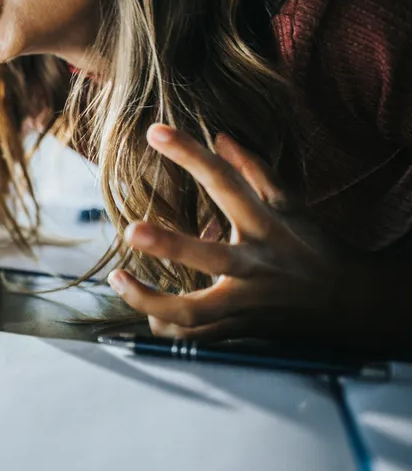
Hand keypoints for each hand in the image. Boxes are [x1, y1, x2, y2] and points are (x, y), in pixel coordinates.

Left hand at [107, 124, 347, 341]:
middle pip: (210, 259)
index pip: (225, 183)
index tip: (155, 132)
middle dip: (170, 246)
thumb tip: (219, 136)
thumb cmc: (312, 247)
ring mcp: (247, 303)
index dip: (191, 155)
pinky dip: (168, 328)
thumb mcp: (291, 205)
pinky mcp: (239, 330)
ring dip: (151, 301)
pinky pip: (196, 338)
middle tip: (130, 230)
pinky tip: (146, 313)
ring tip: (118, 278)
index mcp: (266, 226)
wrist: (352, 305)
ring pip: (195, 313)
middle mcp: (255, 265)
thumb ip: (253, 170)